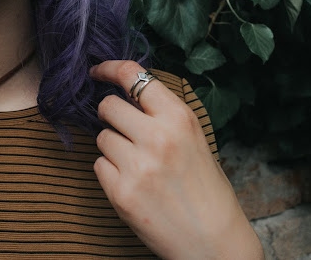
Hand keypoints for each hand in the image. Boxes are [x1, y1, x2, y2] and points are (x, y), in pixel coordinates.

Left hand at [90, 60, 263, 259]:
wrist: (214, 242)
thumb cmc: (206, 189)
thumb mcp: (194, 139)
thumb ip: (162, 115)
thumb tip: (124, 92)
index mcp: (179, 118)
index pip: (133, 76)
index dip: (109, 68)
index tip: (96, 70)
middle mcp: (157, 137)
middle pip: (108, 106)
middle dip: (110, 114)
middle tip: (122, 128)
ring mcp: (137, 166)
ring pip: (101, 137)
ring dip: (112, 146)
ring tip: (137, 164)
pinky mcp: (121, 192)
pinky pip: (99, 165)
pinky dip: (109, 171)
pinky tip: (133, 184)